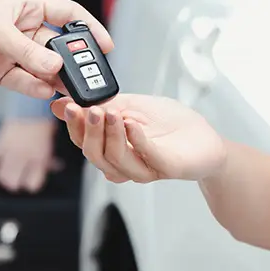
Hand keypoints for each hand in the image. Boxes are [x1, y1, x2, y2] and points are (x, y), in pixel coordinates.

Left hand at [0, 0, 112, 98]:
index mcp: (26, 5)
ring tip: (68, 90)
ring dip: (55, 78)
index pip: (67, 13)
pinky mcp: (1, 72)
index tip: (105, 44)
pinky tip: (44, 92)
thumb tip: (55, 66)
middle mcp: (23, 28)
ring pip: (44, 67)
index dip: (88, 27)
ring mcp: (13, 52)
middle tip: (87, 75)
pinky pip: (26, 81)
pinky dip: (35, 88)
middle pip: (58, 45)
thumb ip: (28, 50)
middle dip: (72, 60)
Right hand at [0, 118, 59, 191]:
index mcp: (40, 156)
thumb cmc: (43, 124)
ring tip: (7, 176)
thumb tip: (56, 167)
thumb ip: (49, 157)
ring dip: (3, 178)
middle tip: (18, 180)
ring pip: (1, 175)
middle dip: (16, 183)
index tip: (33, 181)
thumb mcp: (49, 143)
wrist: (32, 107)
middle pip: (14, 182)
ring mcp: (10, 150)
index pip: (33, 183)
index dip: (33, 183)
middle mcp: (25, 155)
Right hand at [52, 93, 226, 183]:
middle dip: (88, 130)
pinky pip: (145, 157)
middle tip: (89, 109)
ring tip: (111, 112)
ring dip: (109, 134)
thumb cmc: (171, 124)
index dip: (73, 124)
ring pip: (114, 159)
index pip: (83, 140)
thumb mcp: (133, 105)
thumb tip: (63, 102)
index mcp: (112, 146)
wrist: (206, 141)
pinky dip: (136, 139)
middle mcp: (124, 161)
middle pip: (94, 154)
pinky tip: (132, 124)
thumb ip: (102, 104)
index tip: (68, 105)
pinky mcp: (165, 168)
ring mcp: (144, 168)